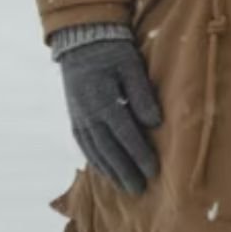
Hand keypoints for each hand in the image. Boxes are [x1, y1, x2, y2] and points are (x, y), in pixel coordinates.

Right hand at [58, 37, 162, 194]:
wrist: (82, 41)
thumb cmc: (113, 51)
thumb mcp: (131, 66)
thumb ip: (142, 94)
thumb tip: (155, 123)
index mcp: (104, 102)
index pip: (125, 135)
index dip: (139, 155)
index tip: (153, 171)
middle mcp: (88, 115)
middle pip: (109, 150)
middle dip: (125, 171)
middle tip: (140, 190)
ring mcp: (79, 118)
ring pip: (95, 152)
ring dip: (110, 171)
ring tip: (125, 187)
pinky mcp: (74, 118)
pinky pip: (85, 145)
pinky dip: (96, 160)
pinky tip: (105, 170)